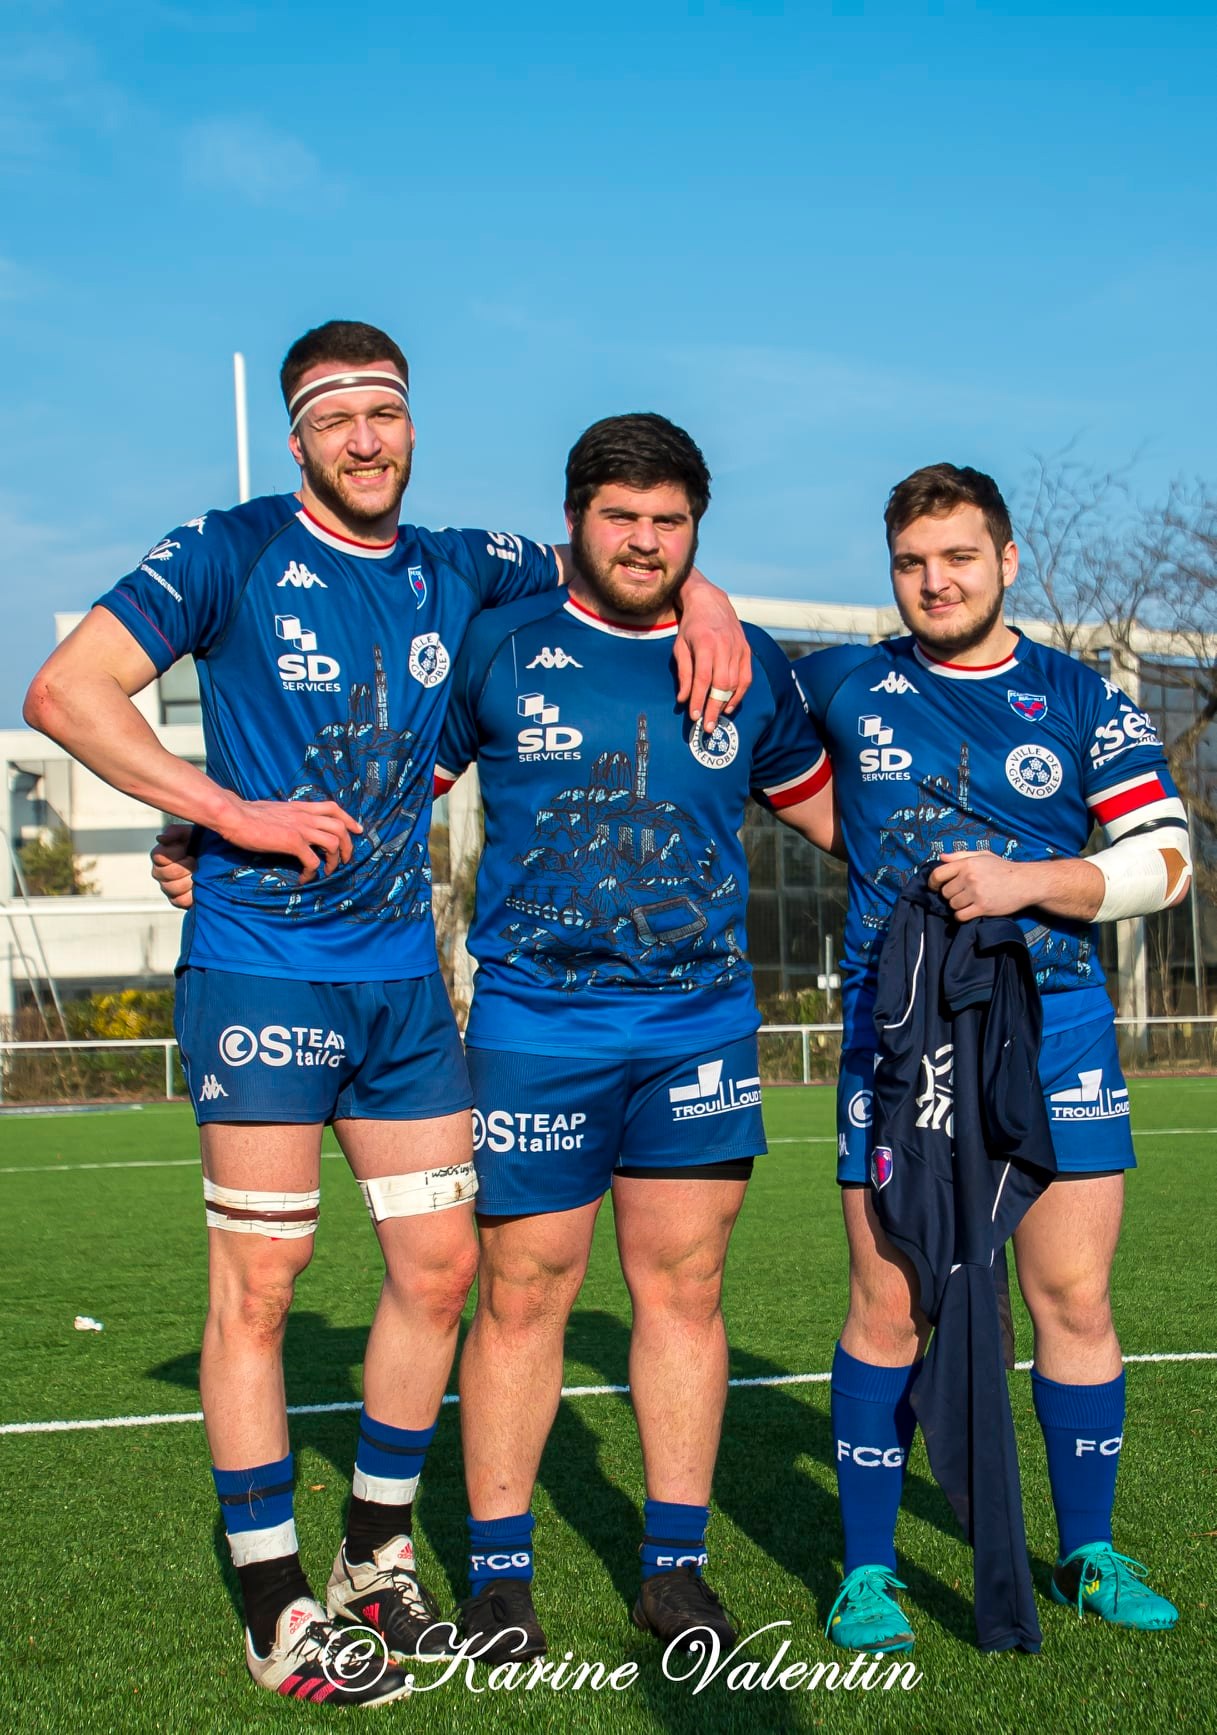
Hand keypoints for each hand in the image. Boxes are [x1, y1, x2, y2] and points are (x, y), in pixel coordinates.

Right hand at [151, 825, 196, 909]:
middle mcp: (161, 872)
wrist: (222, 861)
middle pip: (164, 873)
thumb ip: (175, 832)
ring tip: (200, 874)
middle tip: (196, 862)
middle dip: (185, 866)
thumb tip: (160, 839)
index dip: (175, 853)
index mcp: (162, 855)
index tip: (188, 849)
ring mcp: (168, 887)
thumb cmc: (204, 845)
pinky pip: (179, 900)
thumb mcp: (192, 833)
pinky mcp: (178, 900)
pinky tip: (200, 887)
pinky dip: (191, 894)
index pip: (159, 856)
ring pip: (171, 887)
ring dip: (189, 880)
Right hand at [218, 797, 362, 882]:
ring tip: (327, 871)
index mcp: (302, 808)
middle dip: (348, 846)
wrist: (235, 816)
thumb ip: (290, 816)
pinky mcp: (292, 842)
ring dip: (334, 861)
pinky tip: (305, 878)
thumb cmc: (249, 815)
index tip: (357, 830)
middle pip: (340, 827)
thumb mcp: (276, 811)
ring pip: (333, 843)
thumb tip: (292, 826)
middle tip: (345, 860)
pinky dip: (313, 872)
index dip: (349, 819)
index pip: (333, 808)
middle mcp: (305, 816)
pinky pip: (313, 860)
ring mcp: (301, 828)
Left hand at [674, 569, 752, 733]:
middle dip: (713, 708)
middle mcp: (725, 646)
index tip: (693, 716)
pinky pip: (746, 678)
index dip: (699, 699)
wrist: (711, 603)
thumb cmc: (691, 627)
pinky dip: (739, 695)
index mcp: (706, 643)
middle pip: (721, 685)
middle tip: (706, 727)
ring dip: (725, 705)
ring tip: (715, 719)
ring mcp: (738, 649)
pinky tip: (729, 707)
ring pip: (735, 683)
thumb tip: (683, 699)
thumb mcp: (680, 646)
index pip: (703, 678)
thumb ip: (683, 673)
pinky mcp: (747, 651)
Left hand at [928, 851, 1033, 921]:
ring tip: (968, 902)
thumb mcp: (982, 856)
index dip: (932, 883)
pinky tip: (969, 911)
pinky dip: (962, 916)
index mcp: (967, 863)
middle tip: (960, 894)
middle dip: (950, 895)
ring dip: (957, 905)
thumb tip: (941, 858)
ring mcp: (976, 893)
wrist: (1025, 882)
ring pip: (952, 904)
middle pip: (945, 892)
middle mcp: (969, 877)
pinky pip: (961, 915)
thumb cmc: (1003, 868)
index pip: (938, 874)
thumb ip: (960, 855)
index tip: (934, 887)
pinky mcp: (983, 907)